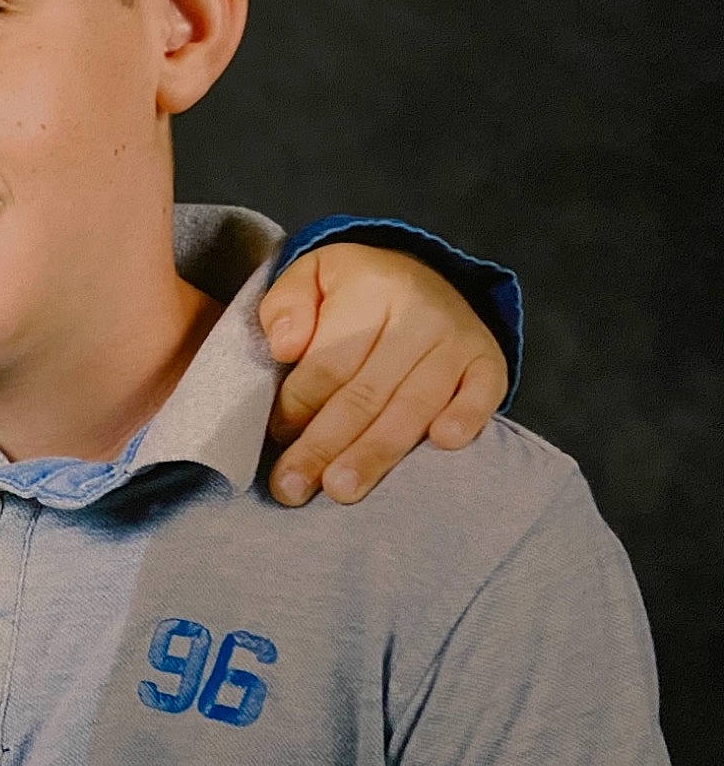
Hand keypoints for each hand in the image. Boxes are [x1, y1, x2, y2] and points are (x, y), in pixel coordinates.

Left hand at [258, 243, 508, 505]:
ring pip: (413, 405)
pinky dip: (466, 417)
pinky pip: (484, 393)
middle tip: (291, 488)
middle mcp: (418, 314)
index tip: (275, 437)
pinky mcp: (489, 362)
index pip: (328, 362)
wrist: (422, 276)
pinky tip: (443, 444)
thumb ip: (286, 307)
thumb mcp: (310, 277)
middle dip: (324, 445)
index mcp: (369, 290)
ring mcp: (458, 339)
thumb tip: (284, 348)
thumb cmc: (352, 291)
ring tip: (341, 490)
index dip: (297, 405)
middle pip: (365, 393)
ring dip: (377, 453)